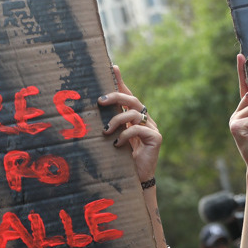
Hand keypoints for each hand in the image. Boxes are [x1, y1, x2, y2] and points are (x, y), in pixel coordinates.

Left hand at [99, 65, 160, 184]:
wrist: (136, 179)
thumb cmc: (121, 159)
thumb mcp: (112, 138)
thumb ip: (107, 125)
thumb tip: (92, 111)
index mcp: (134, 117)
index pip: (127, 95)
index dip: (121, 81)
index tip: (112, 67)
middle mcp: (145, 119)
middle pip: (132, 99)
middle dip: (116, 96)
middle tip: (100, 101)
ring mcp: (152, 128)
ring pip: (134, 113)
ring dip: (116, 120)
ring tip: (106, 132)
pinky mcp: (155, 138)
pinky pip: (138, 129)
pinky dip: (125, 135)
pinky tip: (117, 145)